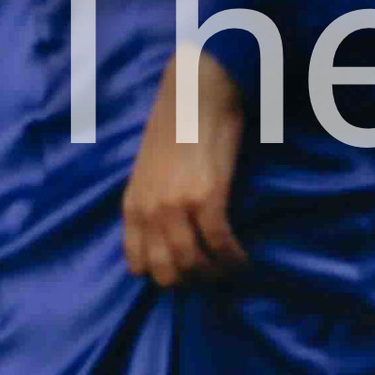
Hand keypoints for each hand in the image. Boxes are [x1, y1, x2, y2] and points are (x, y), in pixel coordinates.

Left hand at [124, 48, 250, 285]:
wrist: (197, 92)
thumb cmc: (177, 125)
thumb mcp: (148, 171)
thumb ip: (151, 203)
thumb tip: (167, 235)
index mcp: (131, 205)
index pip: (138, 265)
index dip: (163, 275)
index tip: (186, 272)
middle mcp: (149, 211)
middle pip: (167, 273)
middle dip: (192, 282)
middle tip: (213, 275)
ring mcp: (176, 206)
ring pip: (194, 264)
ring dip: (216, 274)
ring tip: (230, 268)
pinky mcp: (207, 197)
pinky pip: (220, 243)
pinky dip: (233, 258)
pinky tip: (242, 259)